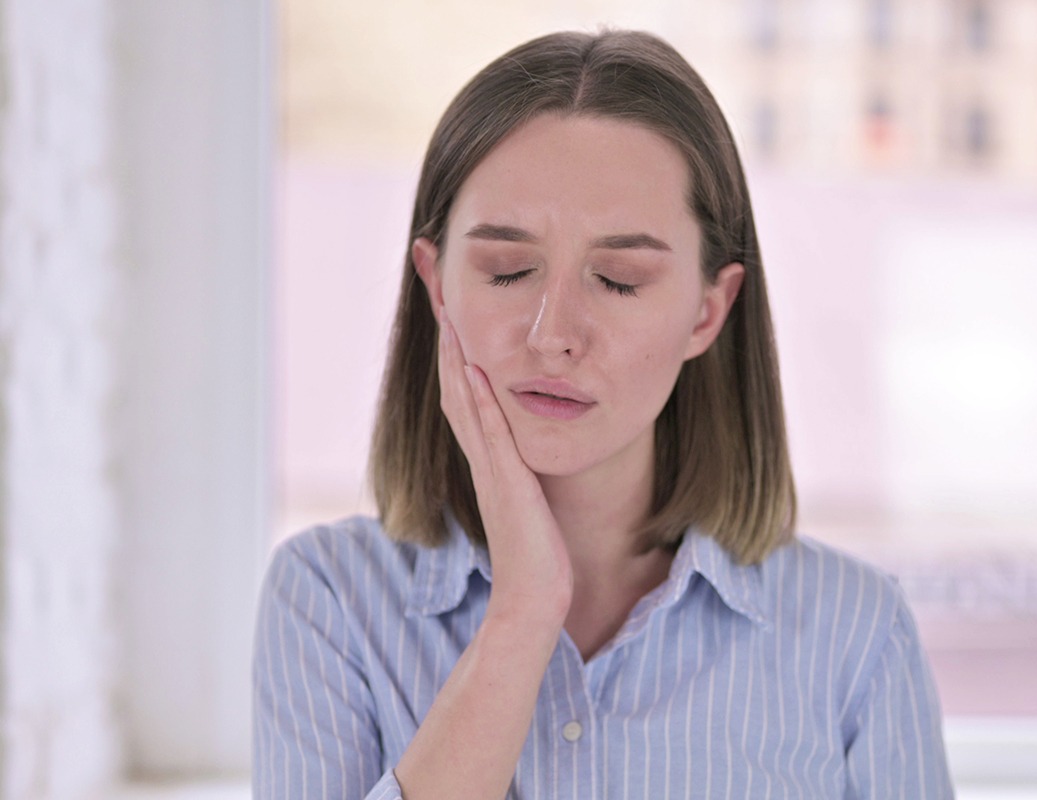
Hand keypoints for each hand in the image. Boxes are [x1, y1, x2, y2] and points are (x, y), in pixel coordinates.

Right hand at [437, 308, 573, 619]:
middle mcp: (482, 457)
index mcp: (488, 457)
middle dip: (446, 335)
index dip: (455, 349)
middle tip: (434, 286)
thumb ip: (522, 469)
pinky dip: (480, 401)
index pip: (464, 392)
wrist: (533, 599)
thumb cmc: (538, 553)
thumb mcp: (530, 498)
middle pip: (454, 384)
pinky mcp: (506, 485)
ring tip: (447, 310)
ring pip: (464, 402)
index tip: (451, 307)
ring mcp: (490, 470)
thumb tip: (527, 447)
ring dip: (455, 355)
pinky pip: (490, 435)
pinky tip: (475, 369)